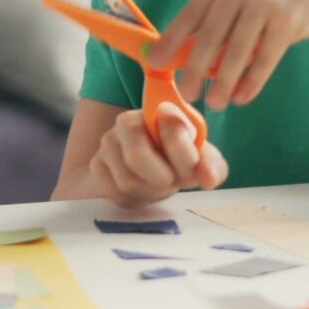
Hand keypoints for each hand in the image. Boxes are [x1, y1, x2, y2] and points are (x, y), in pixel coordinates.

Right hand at [88, 104, 226, 205]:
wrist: (149, 170)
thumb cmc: (178, 159)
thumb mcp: (202, 160)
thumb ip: (211, 166)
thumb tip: (208, 178)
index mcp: (159, 110)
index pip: (171, 130)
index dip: (186, 158)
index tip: (192, 169)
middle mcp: (128, 120)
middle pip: (137, 156)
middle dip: (161, 178)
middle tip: (172, 180)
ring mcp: (108, 142)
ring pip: (127, 181)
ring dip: (150, 192)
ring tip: (158, 184)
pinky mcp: (97, 165)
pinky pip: (115, 192)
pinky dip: (133, 199)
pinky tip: (142, 189)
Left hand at [154, 0, 308, 109]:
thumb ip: (226, 12)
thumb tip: (196, 53)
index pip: (191, 13)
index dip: (171, 41)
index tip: (154, 63)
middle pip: (209, 35)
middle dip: (194, 68)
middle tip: (186, 93)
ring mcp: (266, 1)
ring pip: (236, 51)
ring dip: (223, 82)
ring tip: (214, 104)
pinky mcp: (289, 19)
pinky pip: (265, 58)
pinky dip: (253, 81)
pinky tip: (243, 97)